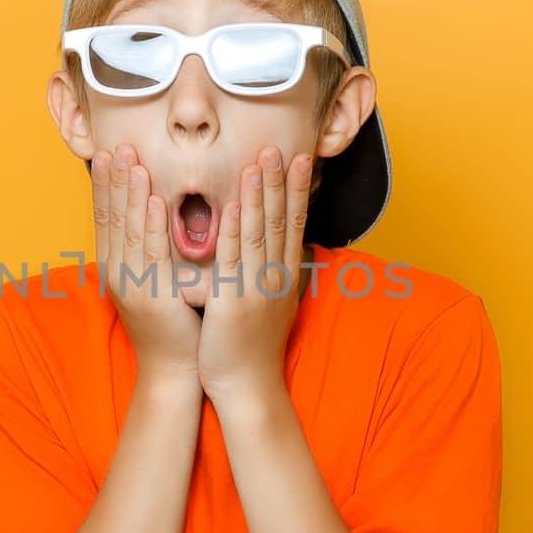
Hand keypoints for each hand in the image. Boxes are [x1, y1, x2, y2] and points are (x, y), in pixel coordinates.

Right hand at [92, 143, 202, 384]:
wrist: (176, 368)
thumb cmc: (173, 322)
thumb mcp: (156, 280)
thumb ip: (151, 250)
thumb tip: (153, 214)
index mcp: (117, 266)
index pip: (105, 217)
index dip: (106, 184)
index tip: (108, 152)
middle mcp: (117, 272)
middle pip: (110, 217)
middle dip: (112, 180)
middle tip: (115, 144)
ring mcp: (131, 285)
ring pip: (127, 230)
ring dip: (128, 193)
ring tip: (131, 161)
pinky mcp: (151, 296)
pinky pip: (150, 253)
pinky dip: (149, 225)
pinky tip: (152, 201)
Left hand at [197, 146, 312, 404]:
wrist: (247, 386)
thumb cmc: (250, 346)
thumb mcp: (268, 302)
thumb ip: (273, 272)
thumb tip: (282, 246)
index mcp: (283, 275)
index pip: (293, 223)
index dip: (296, 189)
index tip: (299, 158)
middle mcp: (276, 277)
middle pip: (281, 221)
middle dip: (280, 182)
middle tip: (279, 146)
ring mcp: (257, 289)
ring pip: (260, 233)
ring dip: (259, 195)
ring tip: (259, 162)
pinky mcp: (234, 302)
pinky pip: (234, 260)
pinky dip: (235, 231)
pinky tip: (234, 206)